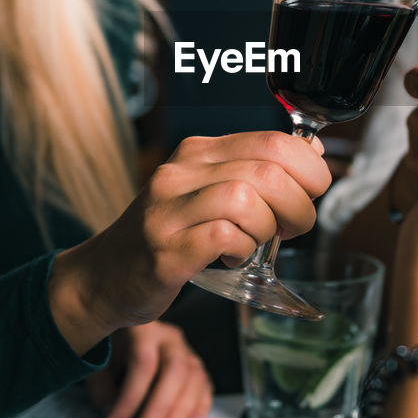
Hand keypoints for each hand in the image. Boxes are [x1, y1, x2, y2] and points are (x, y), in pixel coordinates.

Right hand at [50, 132, 330, 352]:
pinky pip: (223, 237)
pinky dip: (242, 249)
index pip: (273, 141)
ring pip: (246, 199)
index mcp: (198, 152)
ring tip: (259, 242)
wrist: (104, 276)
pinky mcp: (164, 251)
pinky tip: (233, 256)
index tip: (311, 194)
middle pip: (268, 170)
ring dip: (269, 227)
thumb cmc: (169, 235)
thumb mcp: (210, 191)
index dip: (309, 169)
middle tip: (293, 227)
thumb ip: (255, 171)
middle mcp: (181, 173)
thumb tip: (313, 151)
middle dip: (299, 204)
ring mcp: (168, 211)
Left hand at [85, 321, 212, 417]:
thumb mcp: (98, 362)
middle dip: (159, 409)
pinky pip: (205, 386)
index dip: (128, 400)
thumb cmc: (112, 349)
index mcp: (144, 329)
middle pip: (174, 371)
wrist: (128, 328)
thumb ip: (102, 387)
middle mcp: (170, 338)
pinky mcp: (197, 366)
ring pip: (195, 379)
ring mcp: (187, 350)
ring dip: (181, 412)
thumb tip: (111, 413)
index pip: (143, 364)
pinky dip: (200, 407)